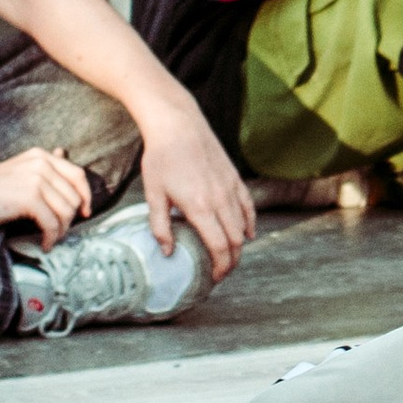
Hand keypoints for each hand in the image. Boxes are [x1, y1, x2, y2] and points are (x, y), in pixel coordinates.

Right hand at [0, 147, 95, 244]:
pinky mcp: (29, 198)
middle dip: (71, 218)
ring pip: (66, 212)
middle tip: (60, 232)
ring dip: (61, 231)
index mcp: (41, 156)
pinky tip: (44, 244)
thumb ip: (42, 166)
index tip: (85, 213)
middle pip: (74, 197)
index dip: (86, 196)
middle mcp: (42, 164)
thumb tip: (64, 153)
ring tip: (50, 239)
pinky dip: (51, 238)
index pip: (78, 175)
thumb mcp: (19, 170)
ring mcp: (36, 180)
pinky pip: (52, 224)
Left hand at [134, 98, 254, 275]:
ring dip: (239, 245)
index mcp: (199, 207)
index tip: (215, 278)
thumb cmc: (161, 158)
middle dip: (231, 261)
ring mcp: (230, 188)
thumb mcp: (153, 194)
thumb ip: (160, 226)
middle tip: (221, 273)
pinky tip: (247, 233)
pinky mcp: (234, 178)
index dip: (220, 267)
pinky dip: (250, 223)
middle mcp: (220, 200)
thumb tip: (167, 252)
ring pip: (243, 226)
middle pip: (235, 241)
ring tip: (229, 257)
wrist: (178, 124)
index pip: (218, 246)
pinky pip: (248, 207)